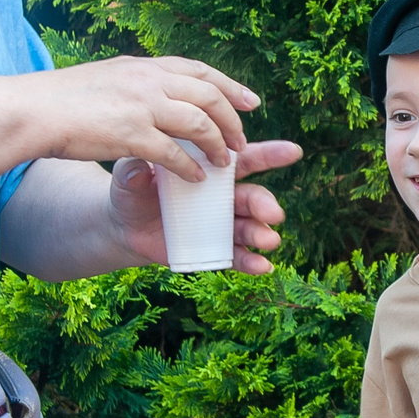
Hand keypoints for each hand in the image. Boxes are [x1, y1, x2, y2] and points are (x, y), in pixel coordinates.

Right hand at [38, 55, 260, 176]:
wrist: (32, 111)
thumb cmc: (63, 100)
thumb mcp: (107, 78)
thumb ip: (136, 82)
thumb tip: (156, 86)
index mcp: (143, 66)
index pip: (199, 71)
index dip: (230, 86)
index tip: (252, 101)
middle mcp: (147, 80)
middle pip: (208, 94)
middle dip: (232, 119)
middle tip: (243, 141)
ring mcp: (140, 105)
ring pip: (198, 122)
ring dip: (216, 144)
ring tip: (224, 163)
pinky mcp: (130, 134)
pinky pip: (173, 152)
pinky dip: (189, 167)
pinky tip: (196, 180)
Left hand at [108, 139, 303, 273]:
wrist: (125, 226)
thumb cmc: (133, 191)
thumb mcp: (129, 178)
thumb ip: (133, 171)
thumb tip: (136, 168)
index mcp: (210, 168)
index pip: (243, 158)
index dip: (270, 154)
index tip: (293, 151)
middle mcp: (222, 196)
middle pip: (252, 196)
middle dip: (265, 204)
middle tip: (273, 213)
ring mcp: (220, 224)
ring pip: (248, 227)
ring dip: (261, 234)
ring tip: (269, 241)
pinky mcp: (214, 249)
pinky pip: (236, 256)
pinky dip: (251, 262)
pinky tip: (262, 266)